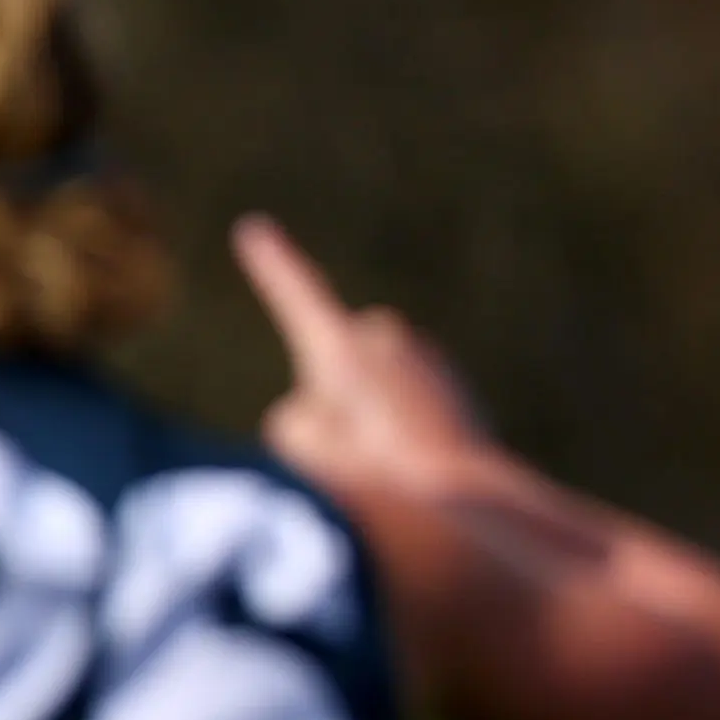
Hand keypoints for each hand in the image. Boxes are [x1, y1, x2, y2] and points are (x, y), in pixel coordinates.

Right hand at [233, 215, 495, 496]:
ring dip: (367, 415)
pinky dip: (401, 427)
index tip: (252, 228)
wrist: (467, 492)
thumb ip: (292, 417)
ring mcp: (420, 355)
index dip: (271, 264)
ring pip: (367, 387)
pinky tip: (418, 461)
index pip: (296, 293)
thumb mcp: (300, 445)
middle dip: (328, 392)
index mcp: (341, 344)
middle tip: (348, 446)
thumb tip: (318, 411)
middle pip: (329, 362)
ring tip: (388, 459)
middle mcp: (383, 336)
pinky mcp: (448, 381)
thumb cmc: (374, 468)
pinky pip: (404, 402)